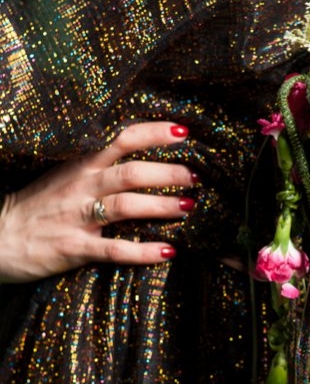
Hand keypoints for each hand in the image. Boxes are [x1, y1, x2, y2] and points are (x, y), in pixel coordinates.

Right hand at [0, 122, 196, 283]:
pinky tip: (168, 251)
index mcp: (81, 165)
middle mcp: (82, 186)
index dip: (154, 133)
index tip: (184, 132)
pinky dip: (143, 251)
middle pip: (132, 172)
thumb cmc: (38, 206)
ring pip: (126, 205)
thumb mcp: (65, 176)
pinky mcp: (74, 247)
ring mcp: (78, 217)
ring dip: (162, 206)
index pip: (122, 139)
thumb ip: (99, 167)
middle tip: (197, 178)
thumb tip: (144, 160)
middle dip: (169, 173)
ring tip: (189, 208)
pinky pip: (114, 249)